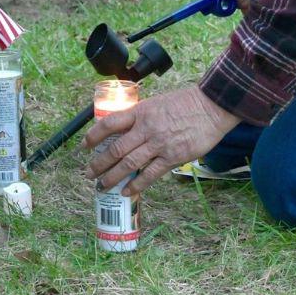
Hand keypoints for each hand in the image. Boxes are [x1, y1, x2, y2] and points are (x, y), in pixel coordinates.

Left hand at [84, 85, 239, 195]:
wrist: (211, 107)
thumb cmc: (186, 102)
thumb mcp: (157, 103)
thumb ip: (142, 116)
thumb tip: (127, 129)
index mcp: (140, 111)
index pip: (109, 123)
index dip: (94, 135)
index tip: (84, 145)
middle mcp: (146, 128)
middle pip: (115, 148)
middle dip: (99, 163)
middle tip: (89, 173)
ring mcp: (159, 144)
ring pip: (129, 164)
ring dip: (112, 177)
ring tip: (101, 186)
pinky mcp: (172, 157)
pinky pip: (150, 174)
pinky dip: (136, 185)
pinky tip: (126, 191)